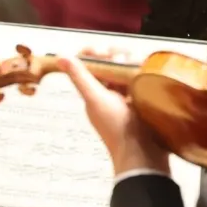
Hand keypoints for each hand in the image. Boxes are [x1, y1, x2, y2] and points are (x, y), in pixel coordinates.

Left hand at [55, 56, 170, 175]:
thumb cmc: (118, 129)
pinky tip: (147, 74)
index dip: (96, 53)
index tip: (105, 52)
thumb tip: (60, 57)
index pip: (90, 64)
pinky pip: (141, 81)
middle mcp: (108, 94)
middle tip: (125, 60)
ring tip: (138, 67)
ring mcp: (126, 98)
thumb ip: (80, 77)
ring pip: (127, 71)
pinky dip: (143, 74)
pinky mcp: (142, 102)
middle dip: (117, 56)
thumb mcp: (96, 99)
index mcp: (94, 93)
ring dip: (131, 64)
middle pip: (110, 64)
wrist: (143, 155)